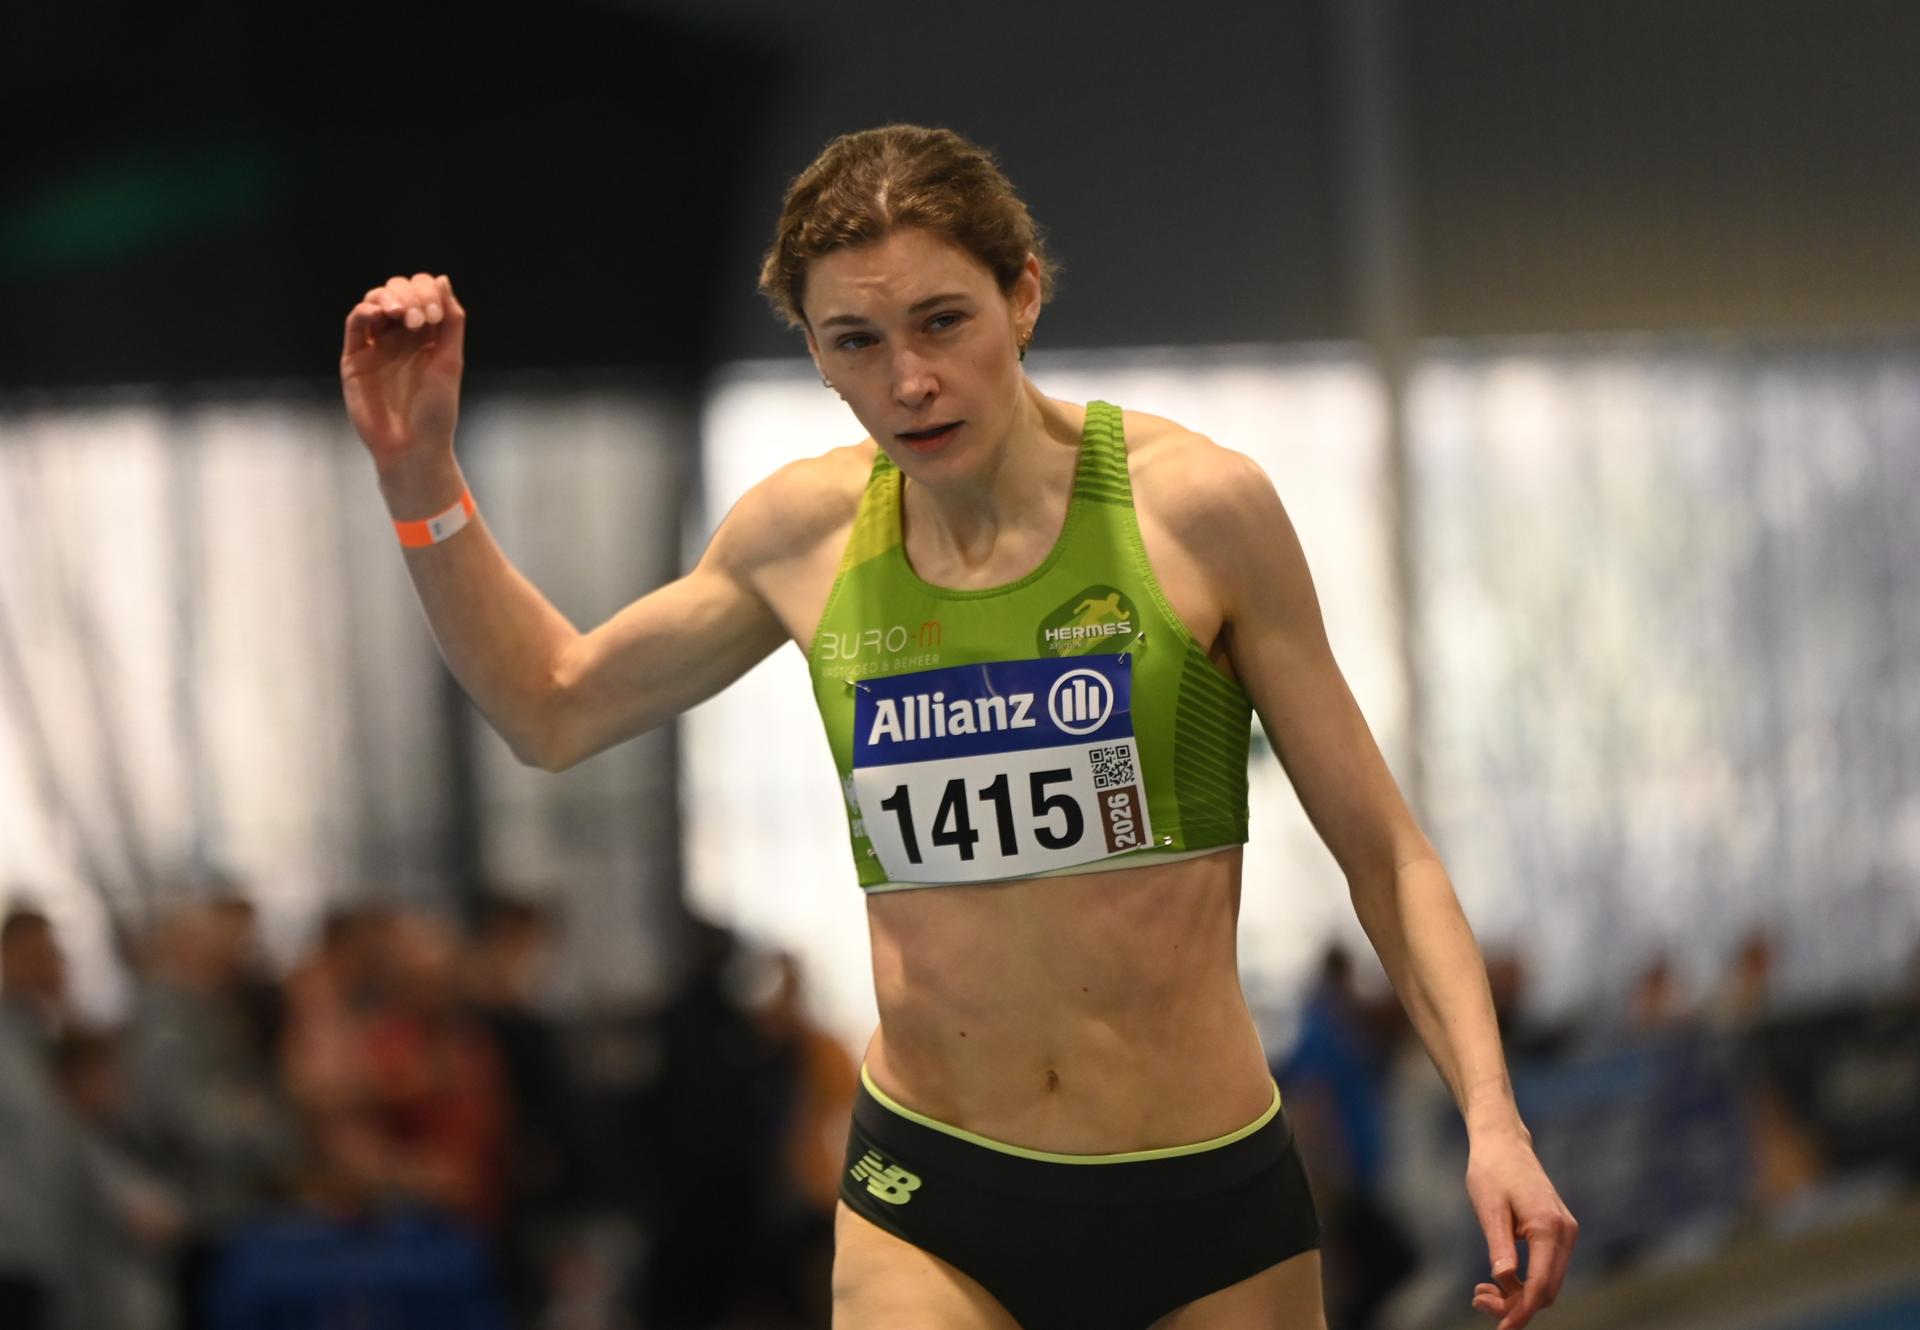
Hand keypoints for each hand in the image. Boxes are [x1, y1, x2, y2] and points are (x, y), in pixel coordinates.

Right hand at [341, 272, 465, 474]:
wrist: (413, 446)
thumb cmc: (436, 410)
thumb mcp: (450, 361)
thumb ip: (450, 321)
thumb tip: (442, 279)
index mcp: (427, 335)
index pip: (423, 293)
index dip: (428, 292)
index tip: (436, 316)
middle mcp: (400, 335)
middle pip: (398, 291)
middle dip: (410, 295)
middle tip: (420, 319)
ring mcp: (376, 344)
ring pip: (375, 301)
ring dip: (389, 298)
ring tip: (401, 314)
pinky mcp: (355, 357)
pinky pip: (355, 323)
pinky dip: (365, 310)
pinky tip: (379, 313)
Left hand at [1465, 1127, 1577, 1328]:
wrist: (1503, 1142)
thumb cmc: (1491, 1171)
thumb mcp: (1489, 1208)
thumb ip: (1500, 1245)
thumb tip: (1505, 1280)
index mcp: (1550, 1228)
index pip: (1541, 1285)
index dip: (1521, 1311)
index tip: (1502, 1329)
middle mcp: (1565, 1233)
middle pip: (1547, 1290)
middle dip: (1516, 1305)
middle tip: (1478, 1300)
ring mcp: (1565, 1232)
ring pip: (1547, 1282)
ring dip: (1518, 1294)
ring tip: (1480, 1292)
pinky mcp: (1558, 1232)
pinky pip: (1546, 1268)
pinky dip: (1524, 1280)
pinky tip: (1497, 1280)